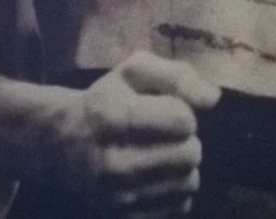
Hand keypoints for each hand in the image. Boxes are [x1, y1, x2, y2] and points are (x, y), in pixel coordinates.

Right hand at [53, 52, 219, 216]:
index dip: (183, 110)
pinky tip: (158, 176)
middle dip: (187, 139)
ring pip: (187, 183)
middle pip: (189, 154)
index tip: (168, 109)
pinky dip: (174, 190)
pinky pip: (177, 207)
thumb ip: (177, 75)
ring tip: (164, 154)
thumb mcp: (135, 70)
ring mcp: (118, 199)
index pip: (182, 119)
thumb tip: (213, 99)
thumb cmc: (106, 99)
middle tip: (169, 134)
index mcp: (114, 117)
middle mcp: (114, 163)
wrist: (62, 144)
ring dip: (183, 165)